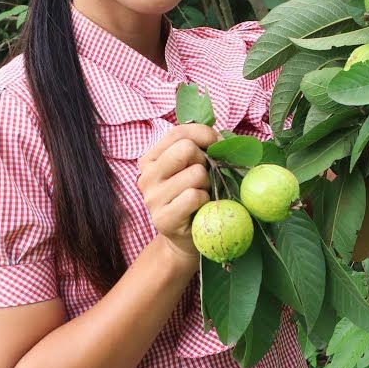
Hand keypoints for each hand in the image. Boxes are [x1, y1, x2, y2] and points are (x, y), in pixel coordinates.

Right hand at [137, 123, 221, 263]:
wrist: (189, 235)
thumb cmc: (196, 195)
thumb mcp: (196, 165)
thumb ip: (203, 147)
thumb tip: (222, 139)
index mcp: (151, 158)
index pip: (179, 132)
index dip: (206, 136)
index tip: (217, 147)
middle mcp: (146, 176)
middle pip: (186, 149)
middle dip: (205, 161)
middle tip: (205, 177)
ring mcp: (151, 198)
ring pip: (195, 173)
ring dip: (207, 184)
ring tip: (201, 194)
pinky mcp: (162, 218)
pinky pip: (195, 196)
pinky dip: (206, 201)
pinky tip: (200, 208)